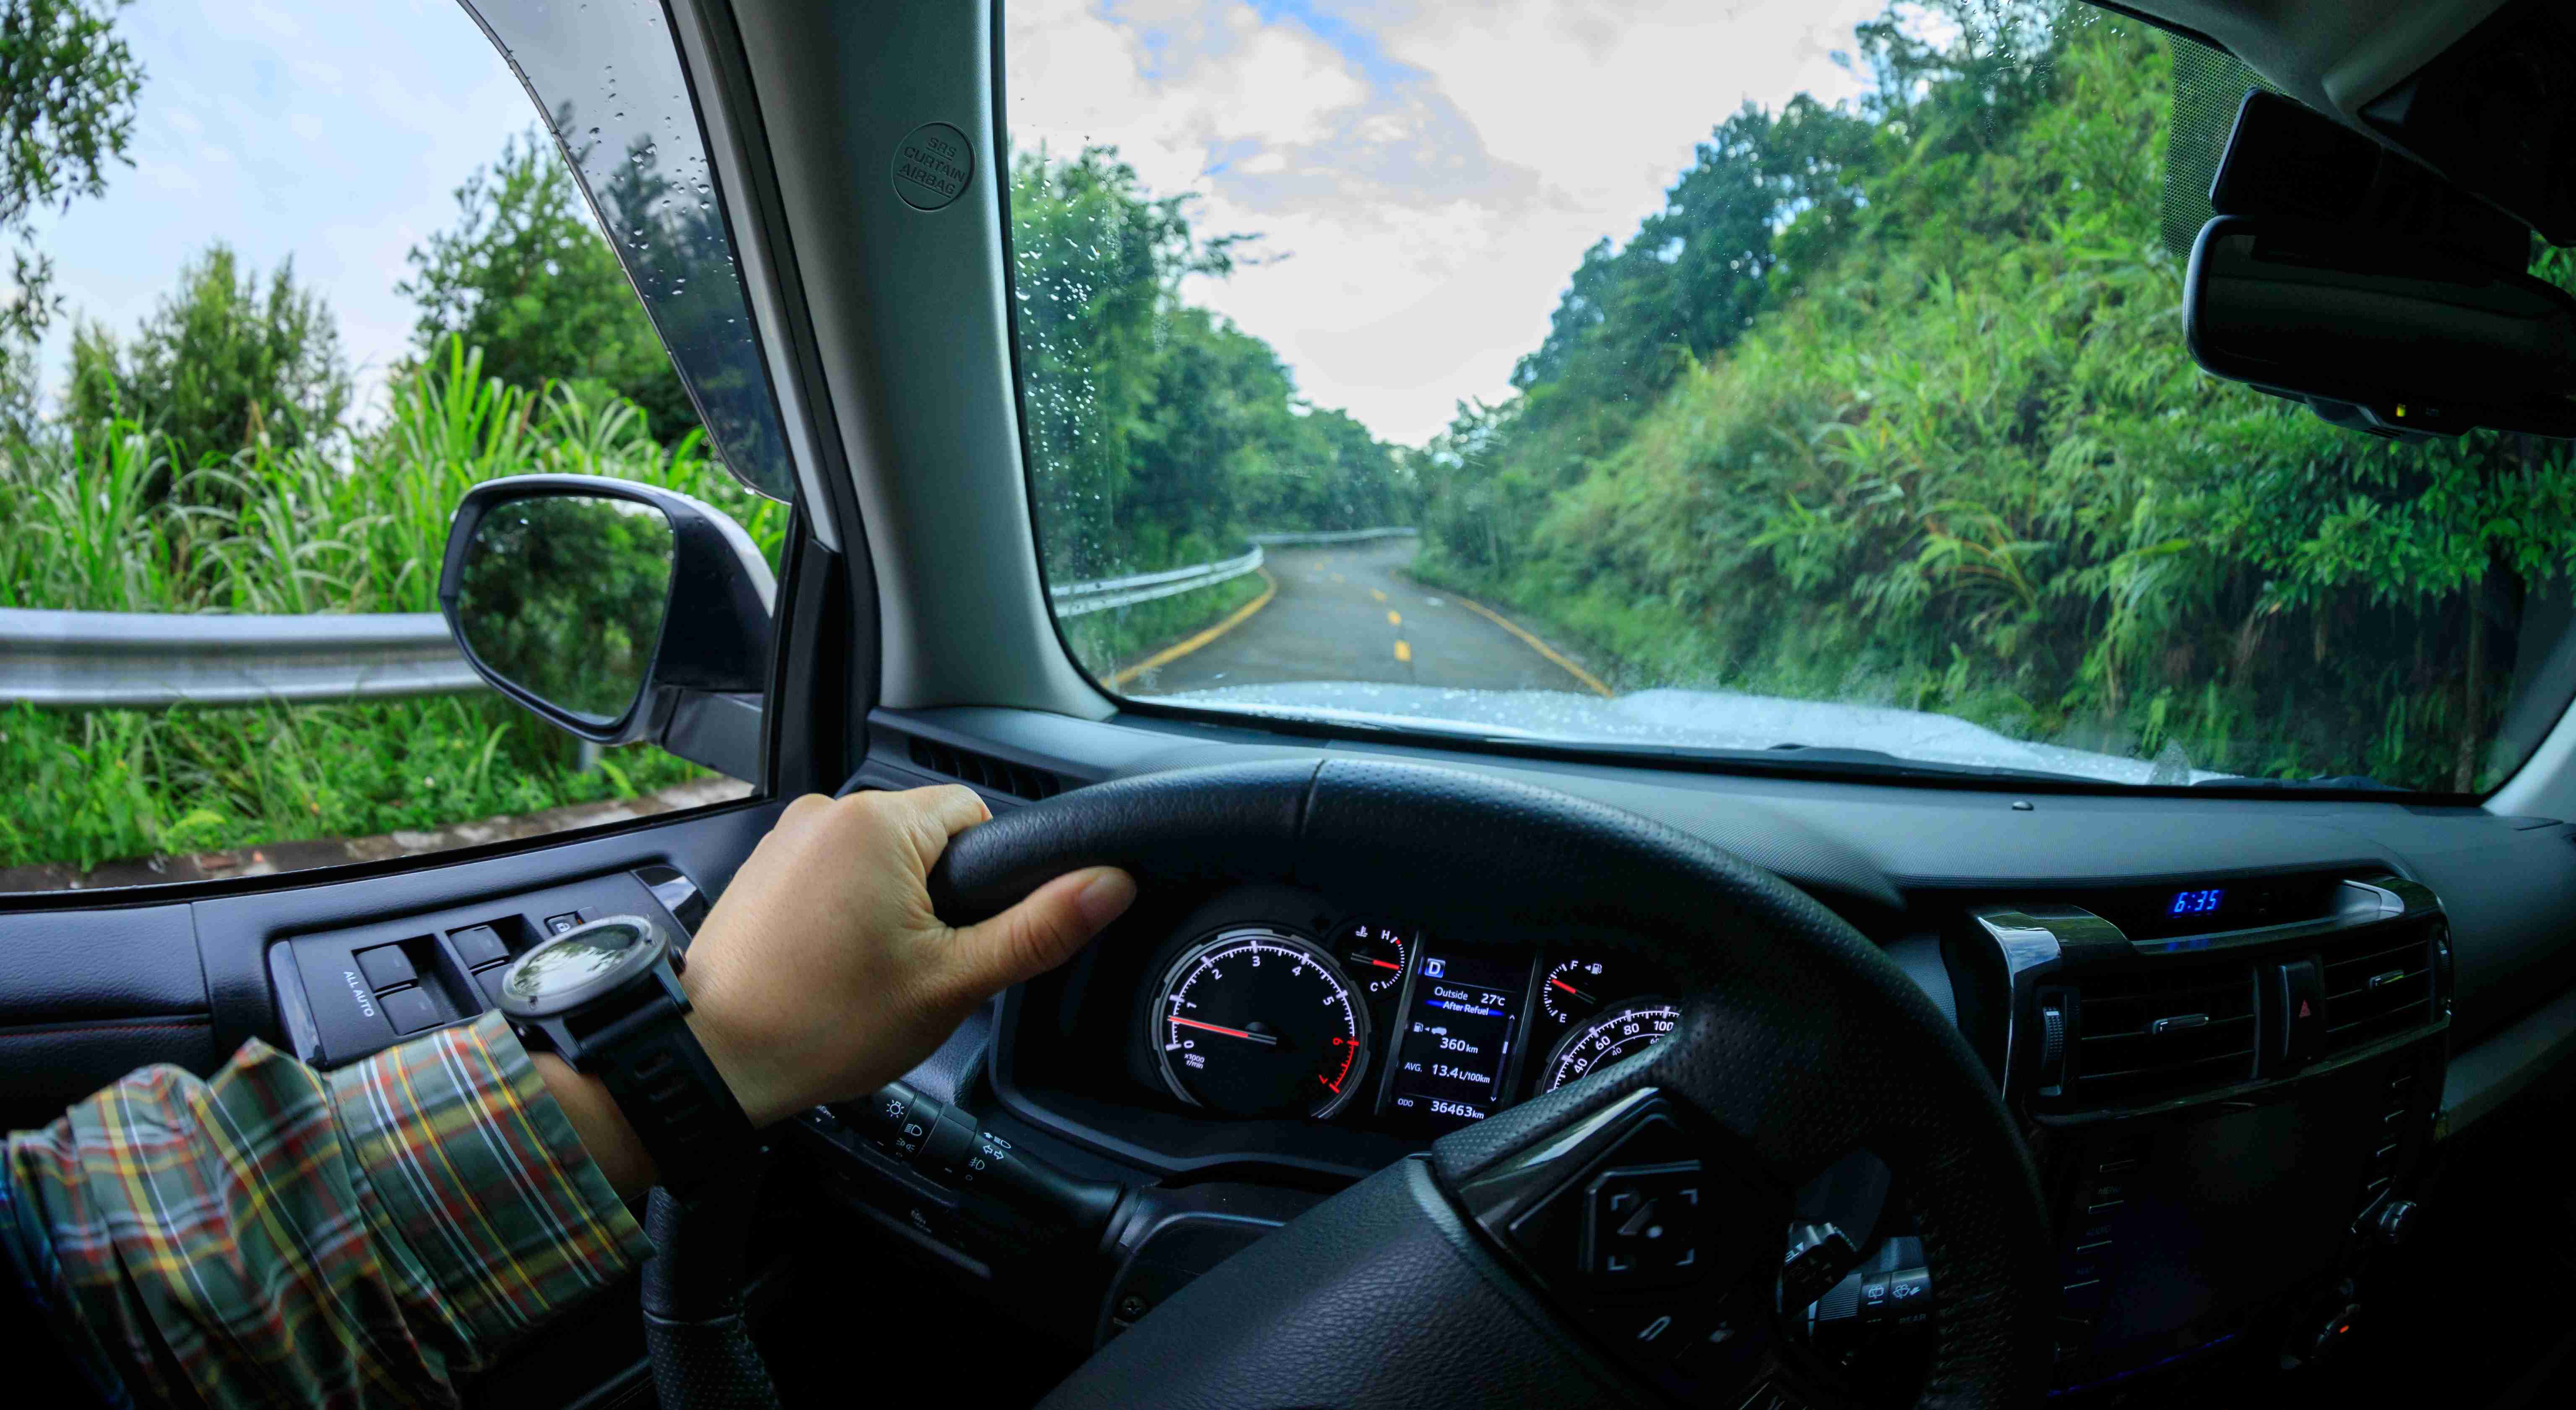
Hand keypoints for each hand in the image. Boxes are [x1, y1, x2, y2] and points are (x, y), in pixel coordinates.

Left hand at [674, 787, 1134, 1126]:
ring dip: (893, 906)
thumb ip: (1039, 928)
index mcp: (879, 823)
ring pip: (884, 858)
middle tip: (916, 966)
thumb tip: (1111, 884)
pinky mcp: (765, 866)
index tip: (961, 935)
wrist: (712, 1059)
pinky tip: (834, 964)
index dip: (986, 882)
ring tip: (869, 971)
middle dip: (938, 898)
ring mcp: (789, 836)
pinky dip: (848, 911)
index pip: (977, 815)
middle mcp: (828, 811)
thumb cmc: (822, 1023)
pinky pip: (837, 871)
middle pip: (929, 838)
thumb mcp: (952, 982)